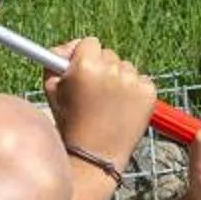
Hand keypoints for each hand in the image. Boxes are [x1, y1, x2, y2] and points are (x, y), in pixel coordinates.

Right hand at [45, 37, 153, 170]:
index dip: (84, 56)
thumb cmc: (70, 124)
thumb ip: (53, 61)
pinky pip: (141, 81)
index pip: (89, 43)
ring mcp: (133, 80)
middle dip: (101, 68)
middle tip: (94, 92)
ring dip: (118, 80)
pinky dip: (133, 92)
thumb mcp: (52, 91)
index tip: (82, 69)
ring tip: (108, 105)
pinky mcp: (149, 92)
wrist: (95, 156)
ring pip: (125, 68)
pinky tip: (122, 109)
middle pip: (108, 54)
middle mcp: (111, 69)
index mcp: (86, 65)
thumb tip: (66, 48)